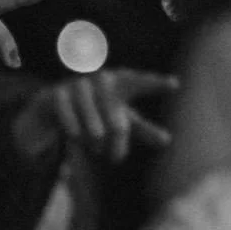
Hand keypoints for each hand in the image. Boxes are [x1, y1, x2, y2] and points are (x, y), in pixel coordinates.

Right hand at [14, 68, 176, 165]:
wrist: (55, 107)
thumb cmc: (98, 111)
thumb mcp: (122, 120)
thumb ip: (143, 129)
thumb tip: (166, 140)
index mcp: (121, 83)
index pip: (139, 82)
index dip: (155, 83)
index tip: (175, 84)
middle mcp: (100, 80)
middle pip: (112, 100)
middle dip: (116, 126)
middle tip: (118, 150)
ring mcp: (77, 84)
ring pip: (86, 102)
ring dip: (92, 125)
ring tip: (97, 145)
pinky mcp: (55, 94)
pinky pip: (63, 105)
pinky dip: (70, 120)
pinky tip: (77, 136)